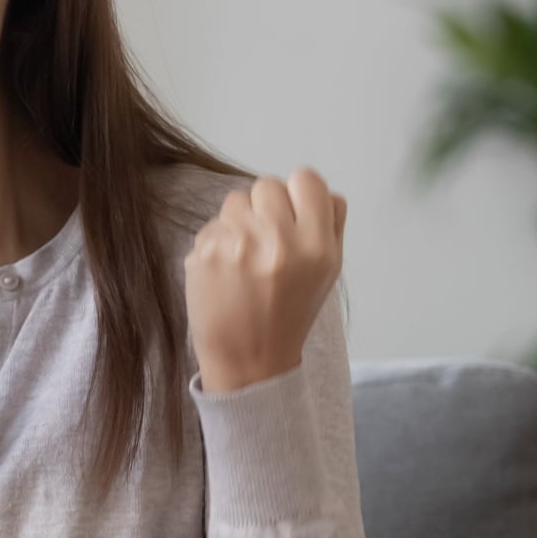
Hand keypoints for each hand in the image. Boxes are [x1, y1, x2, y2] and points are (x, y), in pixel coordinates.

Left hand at [185, 168, 347, 393]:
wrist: (249, 358)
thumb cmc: (290, 313)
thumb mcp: (328, 273)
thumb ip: (331, 226)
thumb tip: (323, 192)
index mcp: (316, 246)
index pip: (306, 180)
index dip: (298, 193)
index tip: (292, 213)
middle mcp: (278, 240)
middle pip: (268, 184)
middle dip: (266, 207)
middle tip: (266, 240)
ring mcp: (237, 244)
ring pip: (235, 200)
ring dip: (239, 221)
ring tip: (245, 257)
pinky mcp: (205, 252)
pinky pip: (212, 225)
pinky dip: (217, 243)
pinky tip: (225, 271)